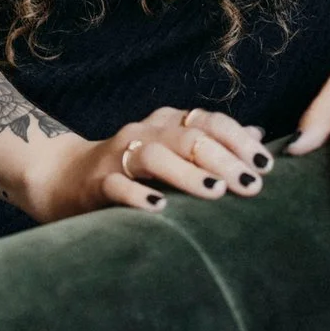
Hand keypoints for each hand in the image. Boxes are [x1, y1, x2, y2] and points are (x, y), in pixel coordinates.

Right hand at [26, 105, 275, 223]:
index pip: (208, 121)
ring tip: (215, 191)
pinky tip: (159, 209)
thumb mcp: (172, 150)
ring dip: (187, 173)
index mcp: (167, 122)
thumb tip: (258, 135)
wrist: (64, 177)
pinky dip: (139, 195)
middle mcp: (144, 131)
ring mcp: (118, 154)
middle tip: (251, 184)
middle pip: (187, 137)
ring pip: (154, 156)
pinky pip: (118, 186)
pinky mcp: (97, 182)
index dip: (239, 140)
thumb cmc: (131, 168)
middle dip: (223, 159)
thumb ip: (211, 142)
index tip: (265, 164)